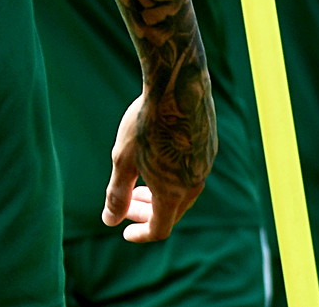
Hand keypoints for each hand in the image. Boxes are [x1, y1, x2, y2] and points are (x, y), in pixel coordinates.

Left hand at [103, 89, 211, 241]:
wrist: (177, 84)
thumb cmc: (145, 123)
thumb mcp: (123, 160)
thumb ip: (117, 194)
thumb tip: (109, 220)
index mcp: (174, 193)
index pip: (159, 229)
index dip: (140, 234)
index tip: (124, 231)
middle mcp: (195, 183)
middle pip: (171, 212)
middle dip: (147, 213)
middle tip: (125, 206)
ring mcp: (205, 163)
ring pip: (183, 191)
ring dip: (159, 194)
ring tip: (139, 183)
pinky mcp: (208, 145)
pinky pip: (191, 172)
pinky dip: (172, 177)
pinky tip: (157, 159)